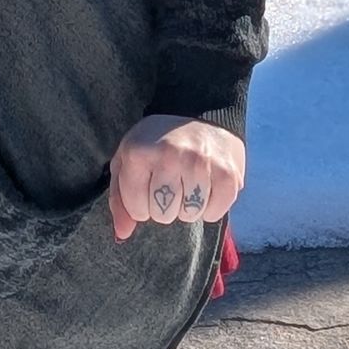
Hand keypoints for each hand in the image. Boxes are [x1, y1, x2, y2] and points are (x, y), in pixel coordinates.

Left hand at [109, 114, 243, 241]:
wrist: (199, 113)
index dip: (141, 204)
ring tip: (187, 182)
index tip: (148, 185)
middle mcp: (169, 156)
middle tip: (169, 183)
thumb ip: (120, 198)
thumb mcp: (128, 159)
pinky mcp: (228, 175)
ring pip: (188, 216)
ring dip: (187, 207)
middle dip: (164, 206)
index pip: (136, 209)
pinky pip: (213, 214)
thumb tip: (121, 235)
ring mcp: (201, 164)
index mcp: (139, 152)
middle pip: (162, 215)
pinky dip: (209, 208)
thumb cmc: (157, 142)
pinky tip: (205, 186)